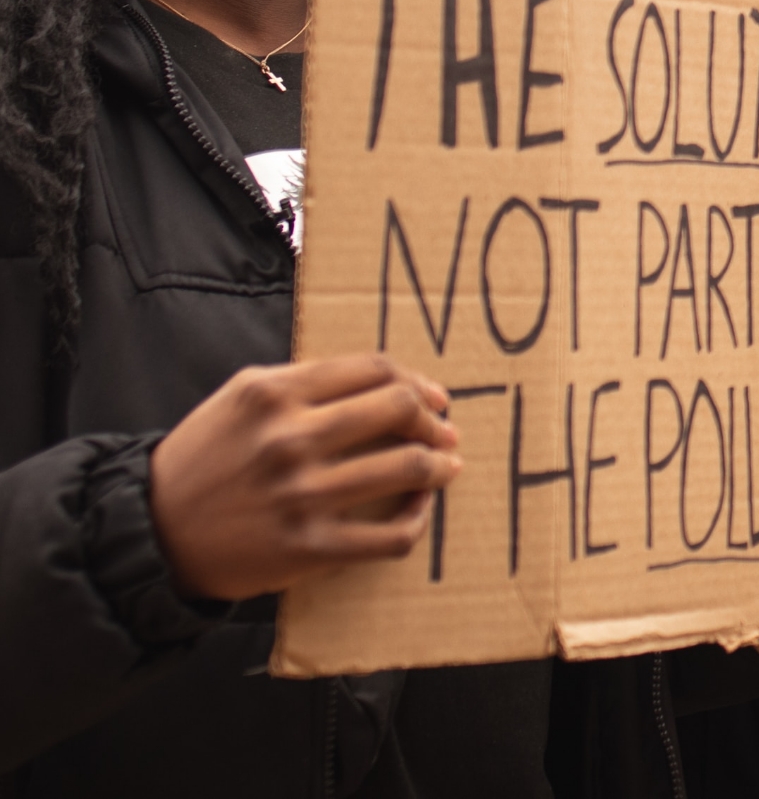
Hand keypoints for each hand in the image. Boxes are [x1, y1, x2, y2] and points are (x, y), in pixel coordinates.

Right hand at [148, 354, 461, 601]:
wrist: (151, 532)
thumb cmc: (205, 459)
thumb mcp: (241, 399)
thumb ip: (306, 382)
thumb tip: (385, 381)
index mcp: (275, 393)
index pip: (374, 370)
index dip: (416, 381)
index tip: (433, 398)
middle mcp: (289, 439)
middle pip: (398, 409)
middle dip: (434, 420)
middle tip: (445, 431)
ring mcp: (301, 495)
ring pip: (405, 468)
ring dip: (438, 466)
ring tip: (446, 466)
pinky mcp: (308, 548)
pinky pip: (390, 535)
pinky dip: (417, 520)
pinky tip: (418, 511)